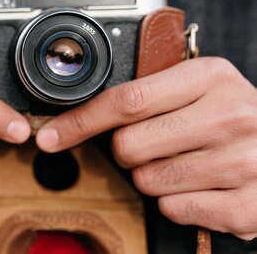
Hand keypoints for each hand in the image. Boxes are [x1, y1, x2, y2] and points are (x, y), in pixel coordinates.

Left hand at [36, 57, 256, 238]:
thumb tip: (76, 111)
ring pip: (147, 181)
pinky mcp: (247, 205)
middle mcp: (230, 115)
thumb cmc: (231, 116)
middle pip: (129, 145)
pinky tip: (199, 187)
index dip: (80, 121)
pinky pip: (173, 209)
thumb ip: (149, 92)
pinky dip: (175, 203)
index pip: (127, 99)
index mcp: (210, 76)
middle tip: (154, 145)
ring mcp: (242, 161)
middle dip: (126, 152)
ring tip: (183, 164)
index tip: (50, 135)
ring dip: (152, 178)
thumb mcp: (198, 88)